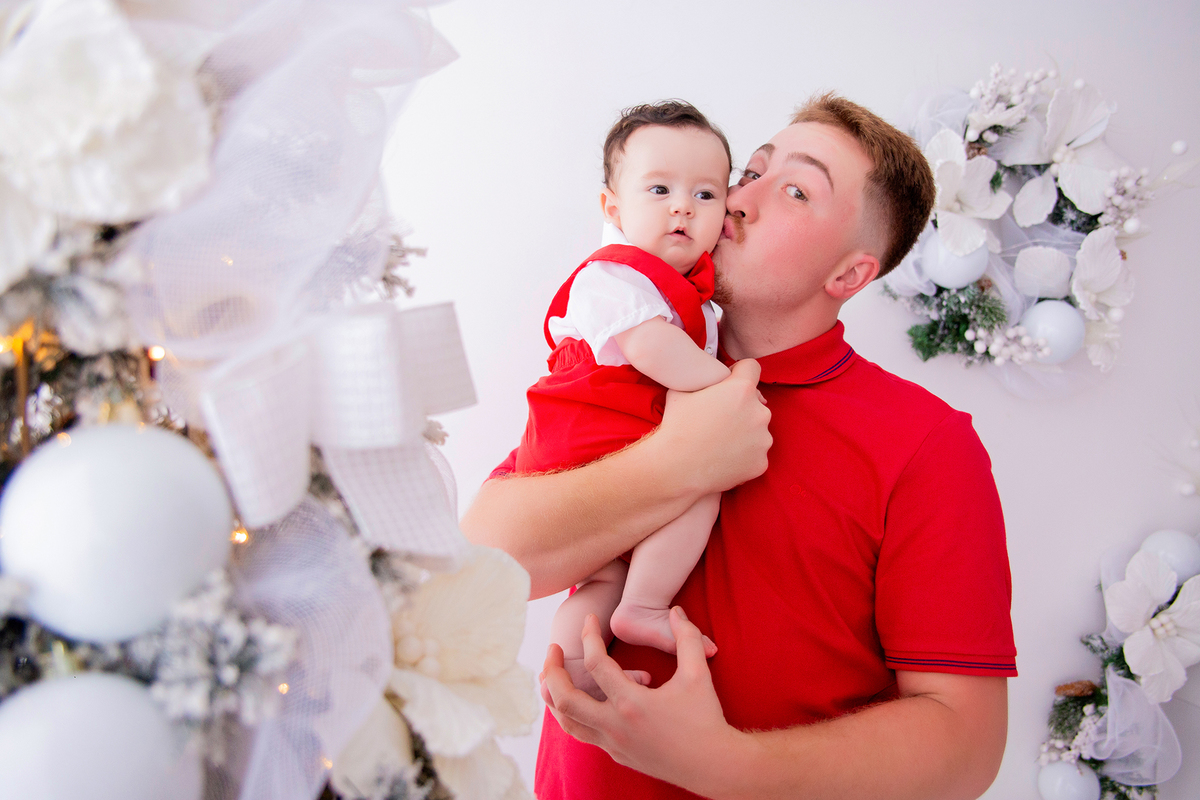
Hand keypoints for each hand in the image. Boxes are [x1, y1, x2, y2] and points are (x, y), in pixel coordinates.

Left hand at [541, 609, 744, 794]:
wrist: (712, 766)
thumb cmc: (706, 719)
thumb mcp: (698, 674)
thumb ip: (686, 638)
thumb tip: (676, 611)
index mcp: (631, 703)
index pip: (594, 664)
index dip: (588, 636)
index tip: (589, 620)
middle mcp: (615, 726)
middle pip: (565, 699)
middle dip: (552, 671)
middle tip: (553, 650)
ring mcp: (613, 744)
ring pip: (568, 723)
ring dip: (554, 698)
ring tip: (551, 677)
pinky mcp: (617, 755)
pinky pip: (584, 734)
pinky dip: (573, 716)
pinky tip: (578, 701)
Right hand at [656, 359, 770, 494]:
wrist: (674, 468)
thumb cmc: (675, 426)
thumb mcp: (681, 389)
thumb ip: (703, 378)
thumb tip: (708, 373)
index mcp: (742, 389)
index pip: (752, 367)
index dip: (739, 373)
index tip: (729, 384)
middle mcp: (759, 412)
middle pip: (755, 402)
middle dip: (741, 408)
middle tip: (717, 421)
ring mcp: (763, 440)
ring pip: (757, 429)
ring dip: (744, 433)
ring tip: (718, 443)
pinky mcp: (761, 463)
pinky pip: (755, 454)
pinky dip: (743, 457)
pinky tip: (722, 459)